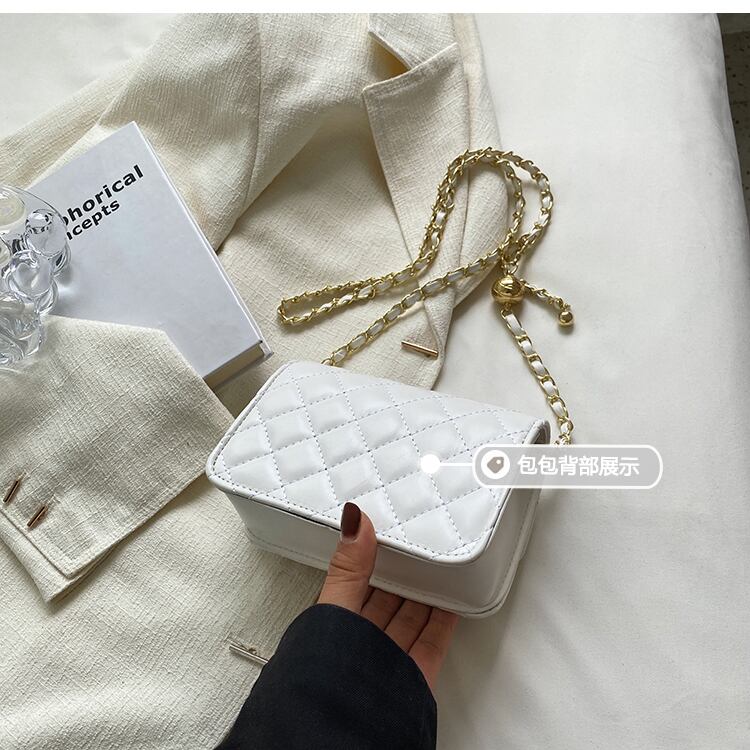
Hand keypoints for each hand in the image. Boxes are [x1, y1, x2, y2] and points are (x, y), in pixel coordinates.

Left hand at [318, 502, 457, 691]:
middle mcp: (359, 643)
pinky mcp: (411, 678)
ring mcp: (386, 661)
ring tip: (439, 569)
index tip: (388, 536)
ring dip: (424, 596)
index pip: (355, 584)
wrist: (343, 732)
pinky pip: (431, 643)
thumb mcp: (336, 606)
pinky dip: (443, 622)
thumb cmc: (325, 675)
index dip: (370, 560)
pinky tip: (452, 604)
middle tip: (418, 550)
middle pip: (386, 601)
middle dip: (401, 576)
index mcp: (334, 624)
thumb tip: (354, 520)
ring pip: (409, 620)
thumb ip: (349, 566)